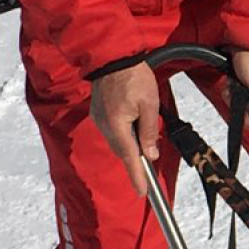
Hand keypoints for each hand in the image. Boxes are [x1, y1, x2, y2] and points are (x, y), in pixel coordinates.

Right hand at [90, 61, 159, 196]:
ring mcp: (99, 119)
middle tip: (147, 178)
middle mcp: (104, 125)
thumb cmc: (134, 77)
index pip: (129, 157)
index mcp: (117, 125)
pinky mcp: (99, 113)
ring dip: (130, 147)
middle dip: (135, 163)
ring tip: (144, 149)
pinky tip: (133, 132)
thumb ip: (149, 131)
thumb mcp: (149, 104)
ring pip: (117, 142)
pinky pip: (112, 131)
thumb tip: (150, 154)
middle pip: (122, 151)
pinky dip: (123, 137)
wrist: (113, 56)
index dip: (136, 176)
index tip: (142, 192)